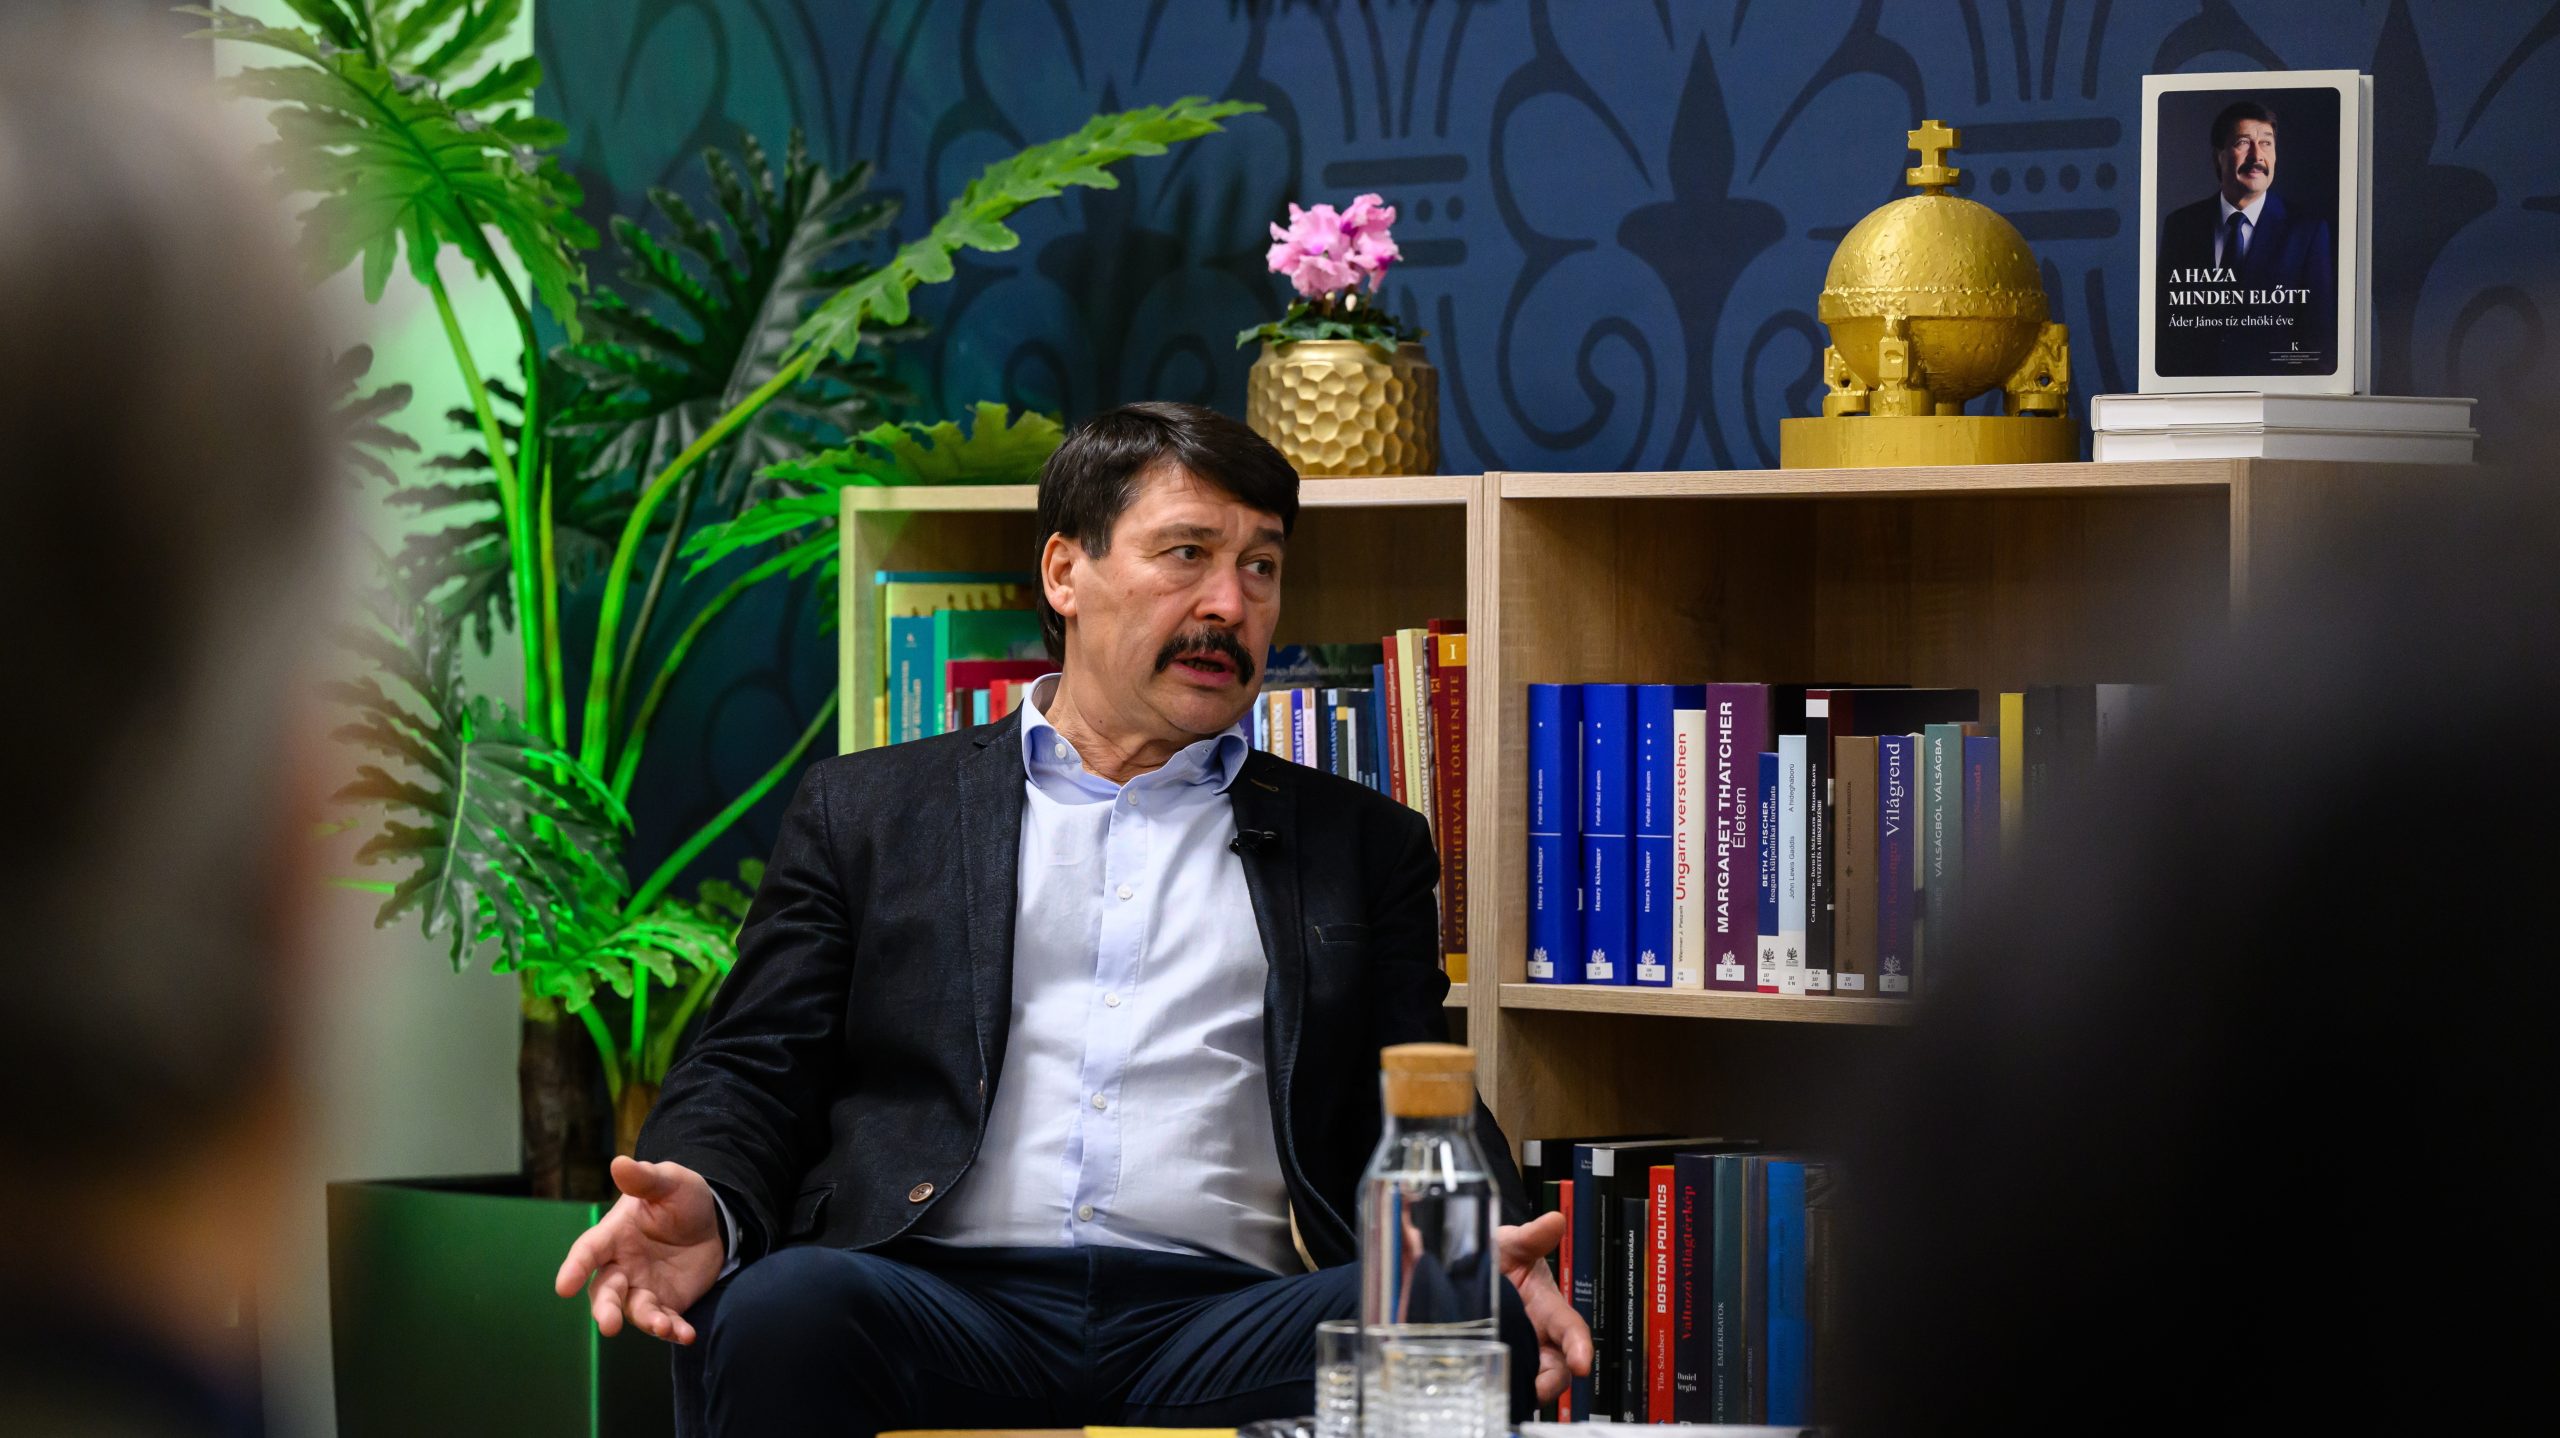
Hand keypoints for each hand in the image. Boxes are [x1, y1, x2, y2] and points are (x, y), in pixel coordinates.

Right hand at [552, 1155, 724, 1344]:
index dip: (574, 1268)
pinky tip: (686, 1335)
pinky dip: (673, 1330)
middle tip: (609, 1325)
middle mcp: (621, 1266)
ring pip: (634, 1311)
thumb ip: (645, 1178)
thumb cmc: (680, 1198)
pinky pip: (665, 1321)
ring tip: (663, 1327)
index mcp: (613, 1235)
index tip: (562, 1287)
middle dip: (604, 1308)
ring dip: (646, 1321)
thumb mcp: (669, 1181)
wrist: (712, 1220)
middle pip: (604, 1291)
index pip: (588, 1251)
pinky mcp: (666, 1303)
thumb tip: (620, 1162)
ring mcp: (642, 1287)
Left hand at [1496, 1211, 1591, 1404]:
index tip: (1582, 1364)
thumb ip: (1531, 1236)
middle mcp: (1538, 1337)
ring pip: (1531, 1382)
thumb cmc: (1499, 1256)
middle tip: (1538, 1391)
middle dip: (1552, 1382)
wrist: (1463, 1269)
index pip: (1571, 1329)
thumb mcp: (1511, 1244)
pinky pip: (1504, 1384)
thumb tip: (1554, 1220)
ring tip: (1507, 1395)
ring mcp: (1518, 1354)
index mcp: (1547, 1308)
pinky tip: (1484, 1392)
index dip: (1580, 1347)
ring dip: (1524, 1390)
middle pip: (1556, 1369)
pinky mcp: (1497, 1365)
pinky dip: (1500, 1391)